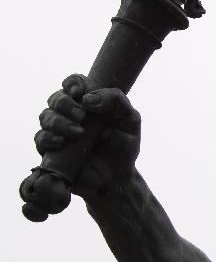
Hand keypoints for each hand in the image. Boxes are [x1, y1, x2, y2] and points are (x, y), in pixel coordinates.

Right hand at [33, 74, 141, 198]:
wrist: (117, 177)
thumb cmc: (124, 146)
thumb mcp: (130, 120)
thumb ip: (116, 100)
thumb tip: (87, 99)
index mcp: (89, 103)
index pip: (73, 83)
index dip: (72, 83)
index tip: (80, 91)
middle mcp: (70, 114)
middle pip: (56, 98)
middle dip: (66, 104)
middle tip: (83, 117)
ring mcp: (59, 131)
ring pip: (46, 116)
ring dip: (60, 122)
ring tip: (79, 133)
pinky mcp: (50, 150)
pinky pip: (40, 138)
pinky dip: (49, 138)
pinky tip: (62, 143)